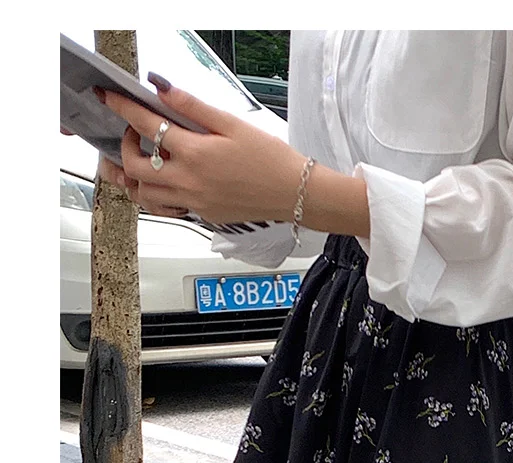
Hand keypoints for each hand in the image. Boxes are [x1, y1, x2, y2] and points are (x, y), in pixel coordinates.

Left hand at [96, 78, 307, 224]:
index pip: (146, 125)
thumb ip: (192, 107)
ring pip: (145, 195)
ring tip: (135, 160)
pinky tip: (159, 183)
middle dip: (124, 145)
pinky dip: (154, 197)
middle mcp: (190, 182)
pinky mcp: (203, 215)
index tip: (109, 98)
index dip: (122, 107)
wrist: (295, 193)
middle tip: (133, 131)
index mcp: (196, 154)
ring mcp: (195, 203)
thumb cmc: (271, 160)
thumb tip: (163, 90)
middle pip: (135, 166)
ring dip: (133, 177)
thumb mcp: (232, 123)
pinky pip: (166, 209)